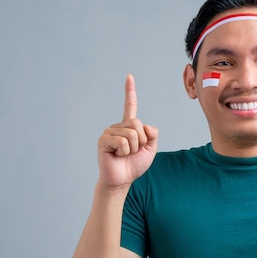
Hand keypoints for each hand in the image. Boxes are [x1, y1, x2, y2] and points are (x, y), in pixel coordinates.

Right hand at [97, 74, 157, 189]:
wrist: (122, 180)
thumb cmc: (134, 166)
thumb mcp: (150, 149)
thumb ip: (152, 135)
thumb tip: (145, 126)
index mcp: (129, 127)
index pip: (130, 106)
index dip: (130, 92)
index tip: (129, 77)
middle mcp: (118, 127)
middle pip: (137, 124)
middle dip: (141, 141)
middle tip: (133, 151)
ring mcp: (110, 132)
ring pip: (131, 133)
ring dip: (133, 148)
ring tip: (124, 155)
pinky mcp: (104, 140)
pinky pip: (123, 141)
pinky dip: (125, 151)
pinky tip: (117, 155)